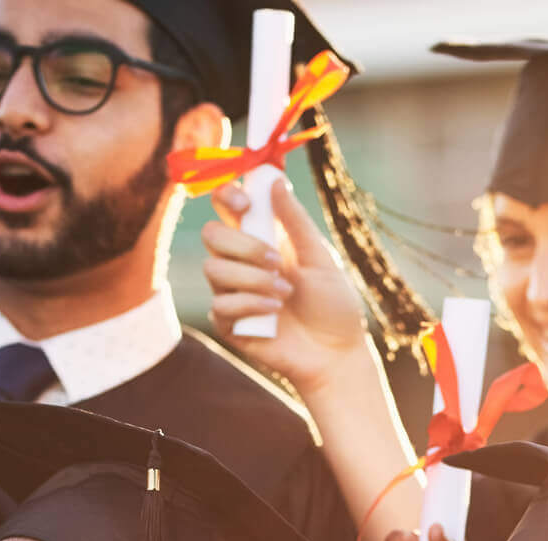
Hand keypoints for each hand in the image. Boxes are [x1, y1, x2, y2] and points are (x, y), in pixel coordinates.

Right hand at [203, 177, 373, 396]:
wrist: (336, 354)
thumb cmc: (333, 306)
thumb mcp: (320, 258)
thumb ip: (295, 222)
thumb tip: (276, 180)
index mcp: (262, 239)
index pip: (227, 207)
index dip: (227, 195)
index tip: (245, 202)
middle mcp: (242, 262)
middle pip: (211, 234)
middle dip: (242, 245)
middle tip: (276, 260)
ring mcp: (232, 292)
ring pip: (213, 269)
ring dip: (252, 278)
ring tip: (285, 293)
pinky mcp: (229, 324)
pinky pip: (221, 304)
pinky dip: (250, 305)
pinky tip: (274, 313)